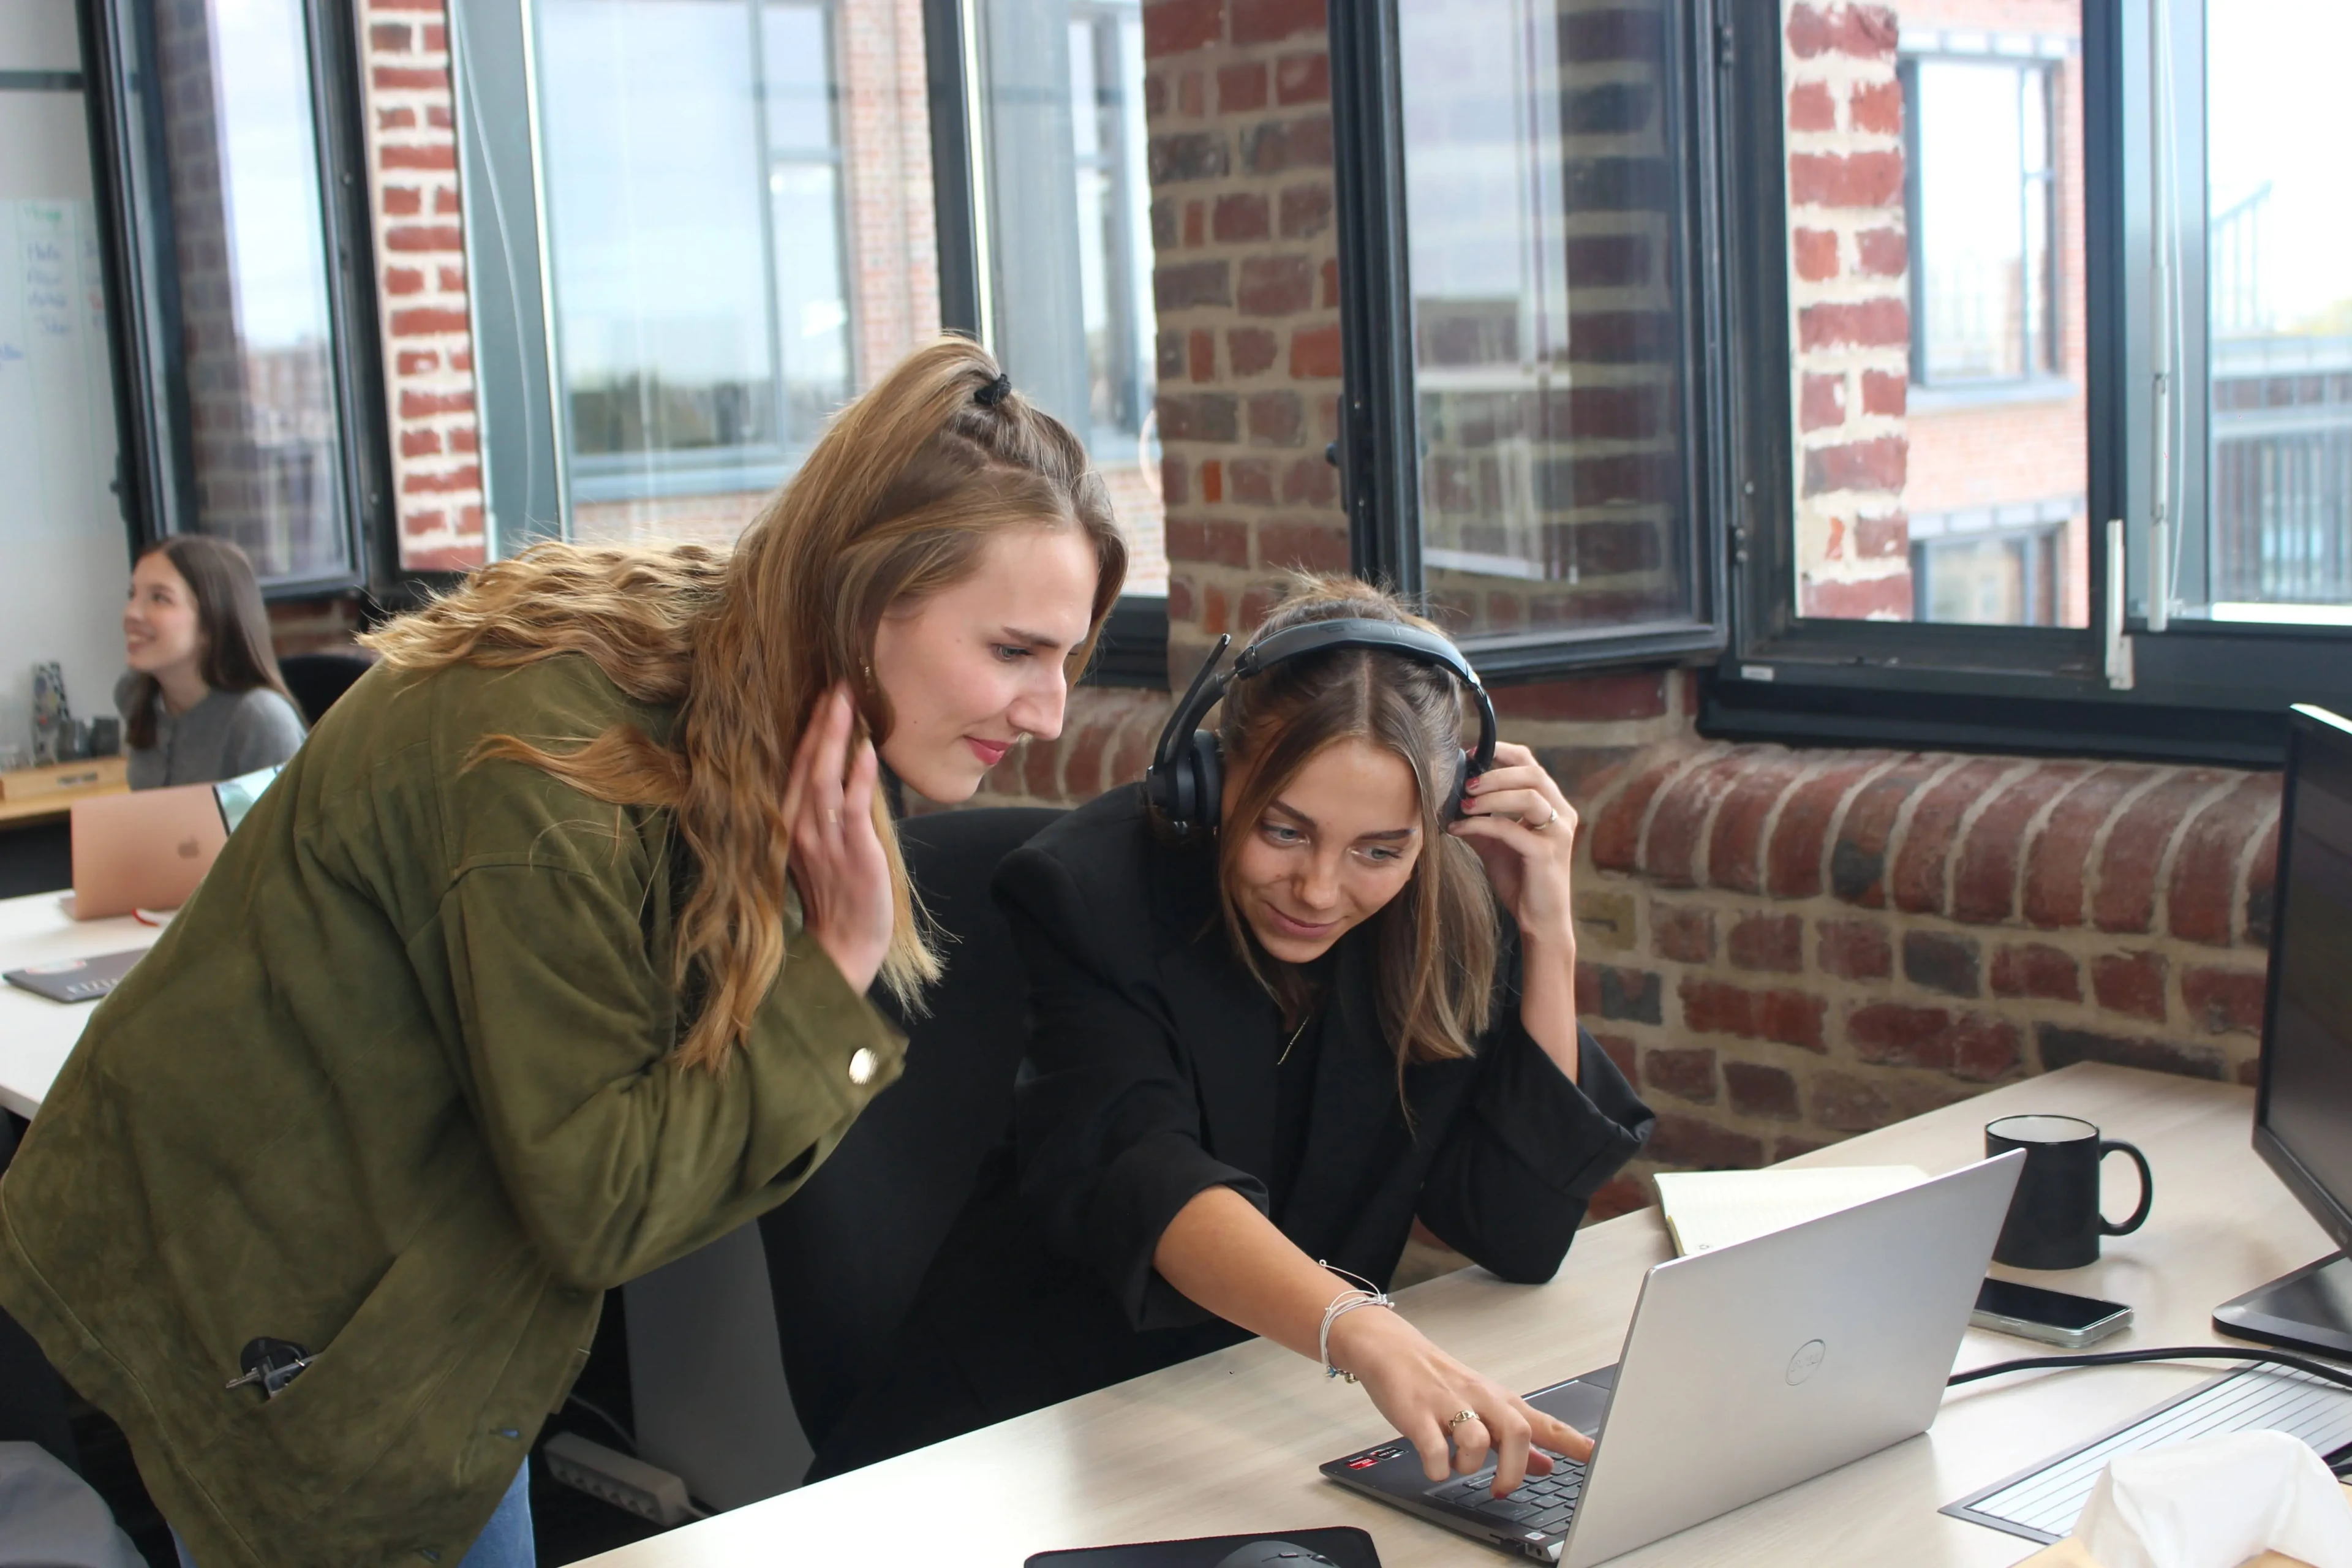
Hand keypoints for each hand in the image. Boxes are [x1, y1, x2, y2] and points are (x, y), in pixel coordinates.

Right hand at [785, 686, 892, 993]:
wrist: (842, 950)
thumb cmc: (836, 900)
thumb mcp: (822, 852)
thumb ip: (825, 814)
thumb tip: (844, 774)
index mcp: (789, 827)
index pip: (794, 769)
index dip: (806, 732)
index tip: (820, 696)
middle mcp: (799, 829)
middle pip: (804, 764)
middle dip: (820, 722)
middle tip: (837, 683)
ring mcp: (824, 841)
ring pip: (822, 777)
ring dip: (835, 737)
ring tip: (847, 701)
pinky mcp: (852, 854)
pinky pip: (852, 808)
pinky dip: (858, 775)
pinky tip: (866, 748)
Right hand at [1329, 1306, 1593, 1494]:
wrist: (1393, 1350)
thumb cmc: (1442, 1380)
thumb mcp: (1485, 1407)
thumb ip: (1518, 1438)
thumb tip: (1548, 1463)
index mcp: (1500, 1400)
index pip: (1545, 1423)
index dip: (1573, 1443)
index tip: (1597, 1457)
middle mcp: (1480, 1400)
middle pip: (1516, 1431)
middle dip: (1514, 1468)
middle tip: (1503, 1487)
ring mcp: (1448, 1405)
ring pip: (1476, 1439)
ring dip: (1471, 1465)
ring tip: (1459, 1467)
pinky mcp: (1417, 1414)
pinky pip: (1433, 1448)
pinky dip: (1438, 1467)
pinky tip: (1436, 1465)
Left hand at [1448, 742, 1578, 951]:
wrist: (1540, 921)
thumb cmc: (1521, 880)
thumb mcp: (1496, 843)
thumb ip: (1481, 819)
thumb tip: (1450, 799)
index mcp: (1554, 806)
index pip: (1533, 765)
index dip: (1504, 753)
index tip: (1472, 755)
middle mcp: (1563, 815)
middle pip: (1533, 774)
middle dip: (1495, 773)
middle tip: (1465, 782)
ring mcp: (1558, 834)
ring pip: (1528, 796)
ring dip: (1491, 795)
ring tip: (1463, 803)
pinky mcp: (1546, 854)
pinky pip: (1510, 829)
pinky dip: (1481, 825)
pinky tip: (1458, 828)